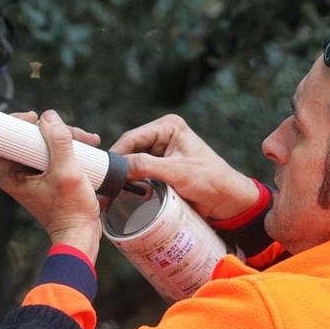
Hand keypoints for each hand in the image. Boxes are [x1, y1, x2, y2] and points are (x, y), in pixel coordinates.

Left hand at [0, 110, 102, 261]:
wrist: (81, 234)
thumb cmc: (71, 211)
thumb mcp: (67, 172)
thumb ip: (59, 142)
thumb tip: (49, 118)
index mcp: (12, 175)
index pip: (3, 138)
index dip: (18, 123)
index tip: (36, 119)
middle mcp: (19, 174)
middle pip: (28, 138)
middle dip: (53, 131)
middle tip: (74, 134)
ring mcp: (34, 176)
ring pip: (44, 144)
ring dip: (66, 138)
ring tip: (89, 142)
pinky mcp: (48, 178)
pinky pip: (53, 154)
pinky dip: (68, 148)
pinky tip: (86, 148)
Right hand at [111, 114, 258, 220]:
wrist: (227, 201)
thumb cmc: (210, 180)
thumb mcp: (177, 172)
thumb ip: (147, 166)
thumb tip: (117, 168)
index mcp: (168, 127)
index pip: (132, 137)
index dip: (116, 155)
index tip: (102, 173)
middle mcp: (162, 136)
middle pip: (129, 151)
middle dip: (118, 168)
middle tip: (104, 187)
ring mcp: (160, 154)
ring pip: (131, 164)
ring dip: (123, 178)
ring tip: (110, 193)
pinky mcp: (160, 170)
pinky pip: (139, 175)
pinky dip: (131, 185)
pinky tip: (122, 195)